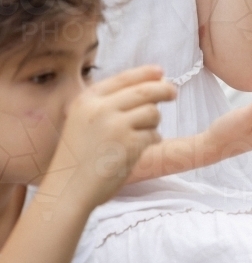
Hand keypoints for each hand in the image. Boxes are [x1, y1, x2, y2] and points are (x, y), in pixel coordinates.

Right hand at [45, 66, 175, 208]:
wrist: (67, 189)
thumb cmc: (78, 157)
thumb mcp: (82, 119)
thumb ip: (108, 102)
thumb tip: (151, 83)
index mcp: (87, 100)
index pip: (124, 78)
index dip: (145, 73)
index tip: (161, 72)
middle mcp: (101, 108)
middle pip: (144, 90)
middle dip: (163, 89)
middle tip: (172, 92)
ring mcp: (116, 126)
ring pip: (152, 112)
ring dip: (153, 122)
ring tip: (140, 134)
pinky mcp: (129, 145)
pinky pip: (153, 135)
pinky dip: (151, 141)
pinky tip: (137, 150)